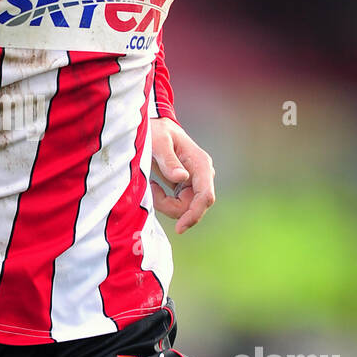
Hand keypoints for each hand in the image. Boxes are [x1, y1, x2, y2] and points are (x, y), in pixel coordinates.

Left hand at [149, 117, 215, 233]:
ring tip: (151, 185)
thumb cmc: (157, 132)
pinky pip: (178, 204)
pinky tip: (155, 186)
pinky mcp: (186, 187)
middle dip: (172, 208)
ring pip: (185, 208)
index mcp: (200, 164)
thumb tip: (181, 178)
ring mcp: (195, 182)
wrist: (156, 128)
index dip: (194, 214)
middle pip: (194, 206)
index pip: (205, 196)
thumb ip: (169, 161)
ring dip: (166, 204)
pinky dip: (164, 201)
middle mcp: (202, 175)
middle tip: (152, 191)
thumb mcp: (159, 143)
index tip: (179, 228)